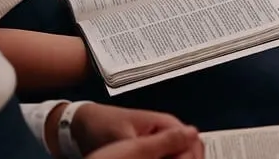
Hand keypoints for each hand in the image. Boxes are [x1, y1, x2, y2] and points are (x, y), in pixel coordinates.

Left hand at [71, 103, 202, 158]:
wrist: (84, 126)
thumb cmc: (105, 127)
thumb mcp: (130, 138)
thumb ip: (161, 141)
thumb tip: (193, 135)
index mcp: (166, 123)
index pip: (193, 141)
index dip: (191, 158)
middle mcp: (166, 130)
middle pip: (191, 150)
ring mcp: (159, 141)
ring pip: (180, 156)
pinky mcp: (150, 150)